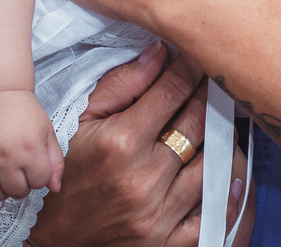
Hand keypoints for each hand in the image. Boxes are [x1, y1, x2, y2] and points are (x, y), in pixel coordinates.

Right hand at [0, 90, 63, 207]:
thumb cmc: (26, 113)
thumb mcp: (48, 132)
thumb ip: (55, 161)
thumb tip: (54, 189)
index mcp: (29, 148)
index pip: (39, 183)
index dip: (41, 178)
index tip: (37, 168)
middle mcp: (5, 155)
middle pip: (16, 191)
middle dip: (23, 187)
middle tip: (21, 174)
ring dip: (2, 194)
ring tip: (5, 181)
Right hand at [28, 42, 215, 246]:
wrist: (54, 236)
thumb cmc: (67, 170)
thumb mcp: (80, 120)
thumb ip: (120, 85)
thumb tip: (159, 53)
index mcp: (120, 142)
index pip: (173, 92)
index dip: (190, 69)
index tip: (198, 58)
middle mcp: (143, 178)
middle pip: (198, 124)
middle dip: (210, 97)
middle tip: (217, 82)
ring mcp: (158, 214)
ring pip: (211, 164)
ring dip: (219, 139)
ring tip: (219, 123)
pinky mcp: (167, 242)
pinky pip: (213, 214)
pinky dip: (224, 193)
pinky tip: (227, 173)